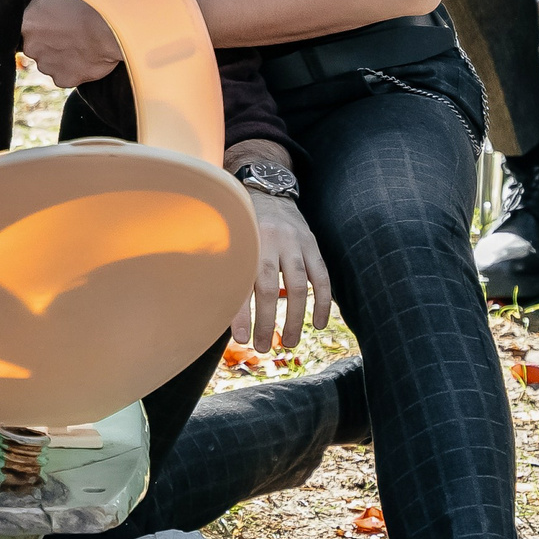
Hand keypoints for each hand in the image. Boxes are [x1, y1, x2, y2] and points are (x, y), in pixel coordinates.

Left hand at [21, 0, 121, 86]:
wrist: (109, 24)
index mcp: (28, 22)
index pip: (29, 27)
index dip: (44, 25)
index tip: (57, 21)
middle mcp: (32, 46)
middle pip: (38, 46)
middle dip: (51, 42)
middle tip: (72, 32)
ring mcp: (48, 65)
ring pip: (51, 62)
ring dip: (62, 56)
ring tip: (83, 44)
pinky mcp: (65, 78)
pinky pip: (66, 76)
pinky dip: (75, 69)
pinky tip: (87, 56)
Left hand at [233, 183, 332, 350]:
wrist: (269, 191)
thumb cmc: (243, 224)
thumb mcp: (232, 239)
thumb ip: (228, 268)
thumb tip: (216, 312)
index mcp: (243, 241)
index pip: (240, 283)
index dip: (240, 314)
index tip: (240, 340)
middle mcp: (268, 240)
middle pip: (268, 287)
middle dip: (266, 321)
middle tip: (262, 348)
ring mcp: (294, 242)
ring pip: (297, 286)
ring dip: (295, 318)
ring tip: (289, 343)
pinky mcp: (311, 244)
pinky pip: (321, 277)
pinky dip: (323, 303)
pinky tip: (318, 325)